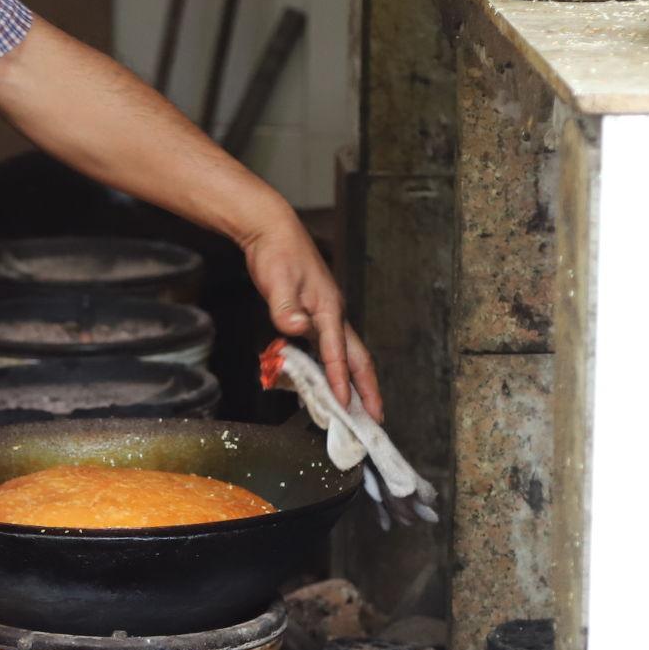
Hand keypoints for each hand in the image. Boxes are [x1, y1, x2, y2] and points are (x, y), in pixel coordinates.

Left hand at [243, 215, 382, 421]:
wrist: (273, 231)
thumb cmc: (277, 253)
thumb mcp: (278, 280)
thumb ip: (286, 307)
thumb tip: (295, 327)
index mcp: (328, 309)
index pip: (338, 353)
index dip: (341, 381)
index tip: (345, 405)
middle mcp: (333, 315)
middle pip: (357, 359)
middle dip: (368, 390)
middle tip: (375, 418)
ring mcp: (326, 316)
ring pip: (347, 356)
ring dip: (354, 383)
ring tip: (358, 410)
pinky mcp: (316, 316)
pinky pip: (330, 350)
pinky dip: (333, 370)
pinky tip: (326, 383)